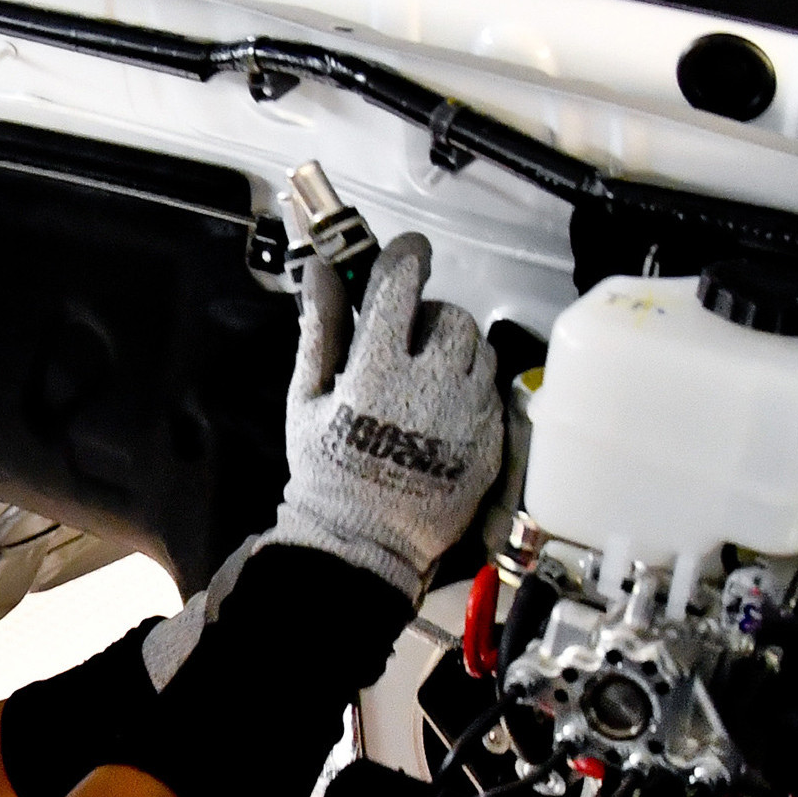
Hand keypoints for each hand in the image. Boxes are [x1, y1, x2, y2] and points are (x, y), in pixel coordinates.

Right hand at [264, 232, 500, 599]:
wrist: (362, 543)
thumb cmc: (327, 471)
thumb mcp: (306, 398)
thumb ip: (321, 329)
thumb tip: (323, 270)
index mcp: (378, 368)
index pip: (403, 283)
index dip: (408, 256)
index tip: (410, 253)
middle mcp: (431, 383)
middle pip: (449, 315)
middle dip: (429, 319)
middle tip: (407, 343)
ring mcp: (467, 412)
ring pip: (478, 348)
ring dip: (455, 351)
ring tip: (427, 379)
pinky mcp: (490, 439)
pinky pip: (491, 389)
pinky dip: (470, 388)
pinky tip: (442, 411)